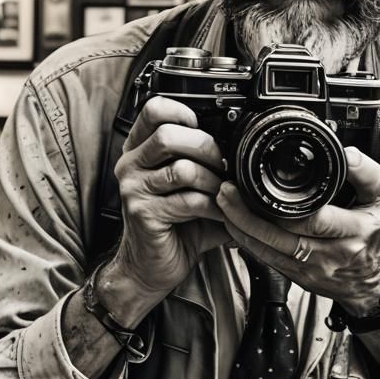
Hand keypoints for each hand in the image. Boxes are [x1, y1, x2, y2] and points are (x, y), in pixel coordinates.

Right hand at [106, 97, 229, 315]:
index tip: (203, 129)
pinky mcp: (143, 213)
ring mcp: (134, 189)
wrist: (150, 268)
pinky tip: (220, 213)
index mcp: (139, 151)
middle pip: (169, 134)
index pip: (153, 110)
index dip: (183, 112)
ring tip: (223, 193)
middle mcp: (130, 165)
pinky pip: (187, 201)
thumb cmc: (172, 227)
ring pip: (182, 169)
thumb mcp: (190, 190)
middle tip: (223, 166)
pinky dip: (212, 207)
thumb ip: (209, 167)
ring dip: (213, 181)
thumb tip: (248, 153)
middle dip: (206, 148)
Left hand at [216, 146, 379, 315]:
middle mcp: (332, 252)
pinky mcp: (299, 278)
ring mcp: (313, 268)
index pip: (317, 218)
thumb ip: (368, 172)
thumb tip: (346, 152)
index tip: (262, 182)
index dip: (286, 205)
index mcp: (355, 231)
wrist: (375, 283)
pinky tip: (234, 226)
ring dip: (243, 226)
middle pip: (284, 235)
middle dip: (251, 213)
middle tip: (228, 189)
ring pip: (270, 249)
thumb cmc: (377, 235)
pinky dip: (247, 242)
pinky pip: (267, 260)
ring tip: (224, 203)